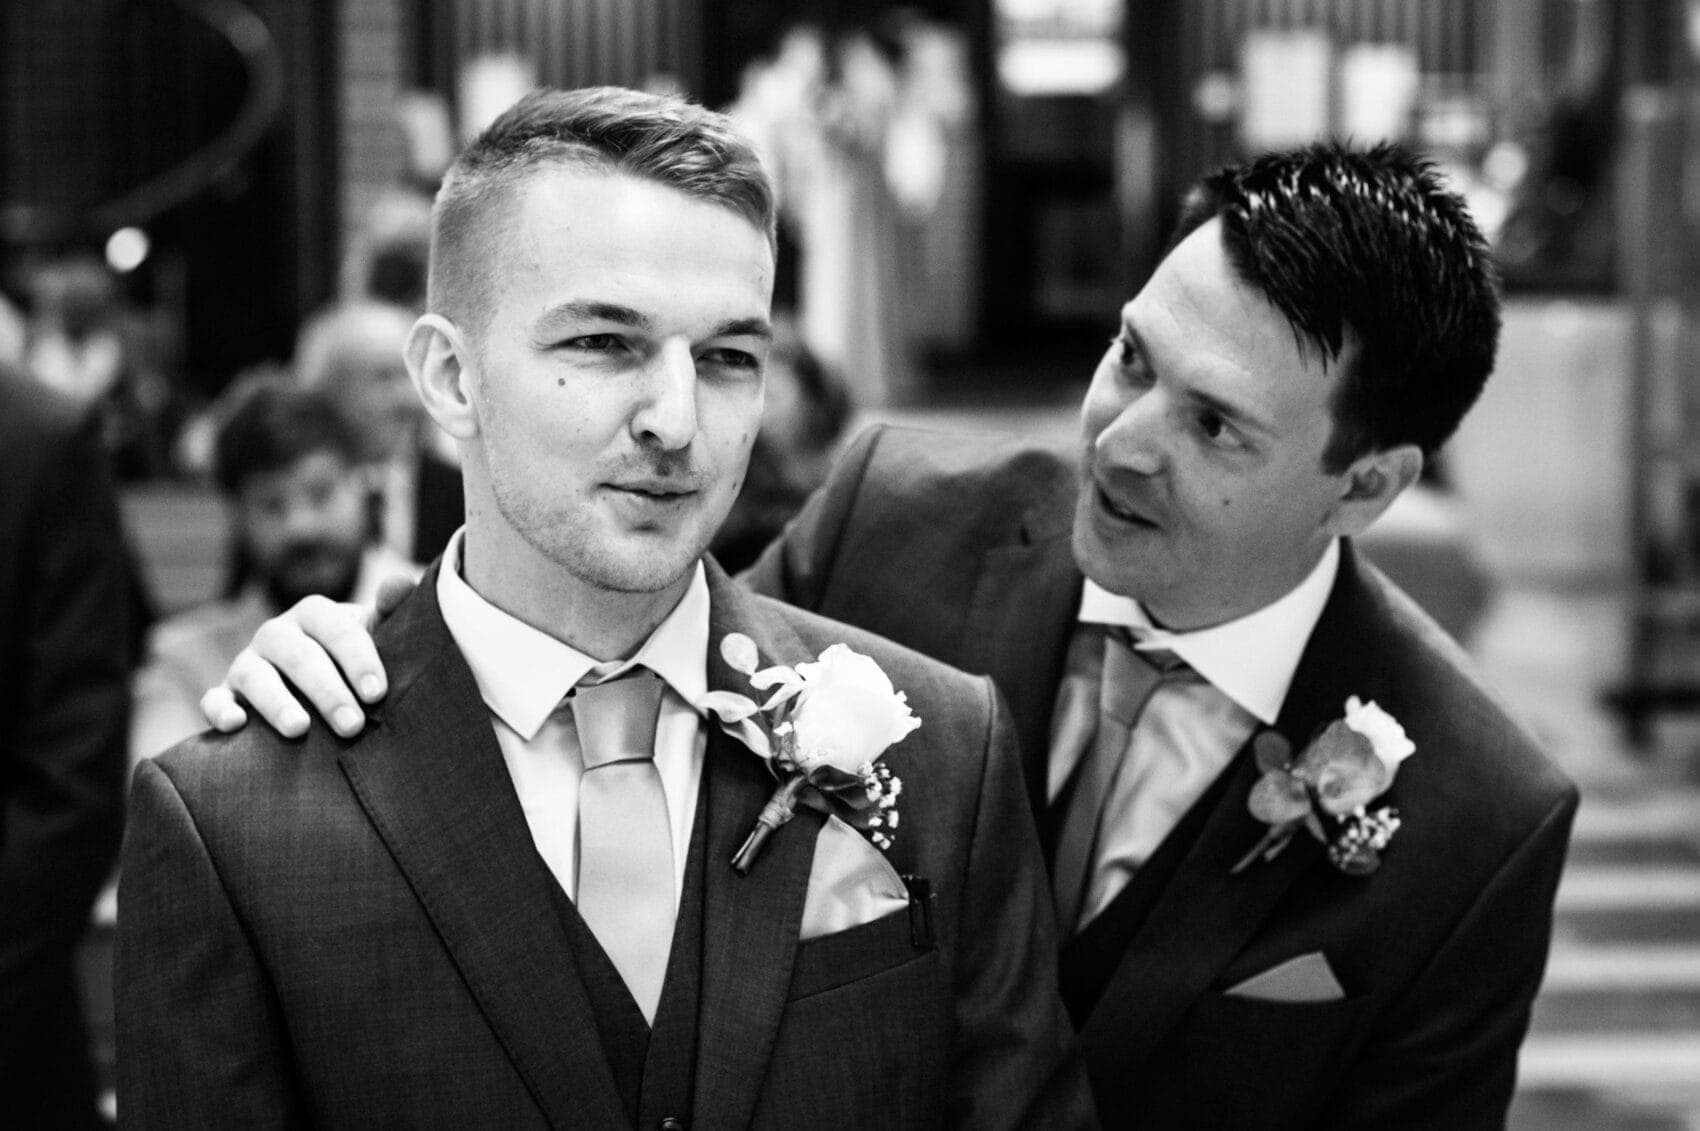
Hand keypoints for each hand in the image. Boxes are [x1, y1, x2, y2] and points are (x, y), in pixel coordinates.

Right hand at [199, 579, 408, 737]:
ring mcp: (247, 662)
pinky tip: (236, 725)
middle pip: (300, 657)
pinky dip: (220, 710)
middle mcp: (277, 633)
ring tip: (300, 730)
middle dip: (327, 691)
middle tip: (352, 726)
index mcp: (314, 613)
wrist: (314, 680)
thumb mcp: (374, 630)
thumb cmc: (351, 656)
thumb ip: (389, 609)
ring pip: (256, 677)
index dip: (358, 660)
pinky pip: (213, 700)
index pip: (336, 629)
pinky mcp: (225, 693)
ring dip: (277, 703)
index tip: (377, 694)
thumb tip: (403, 582)